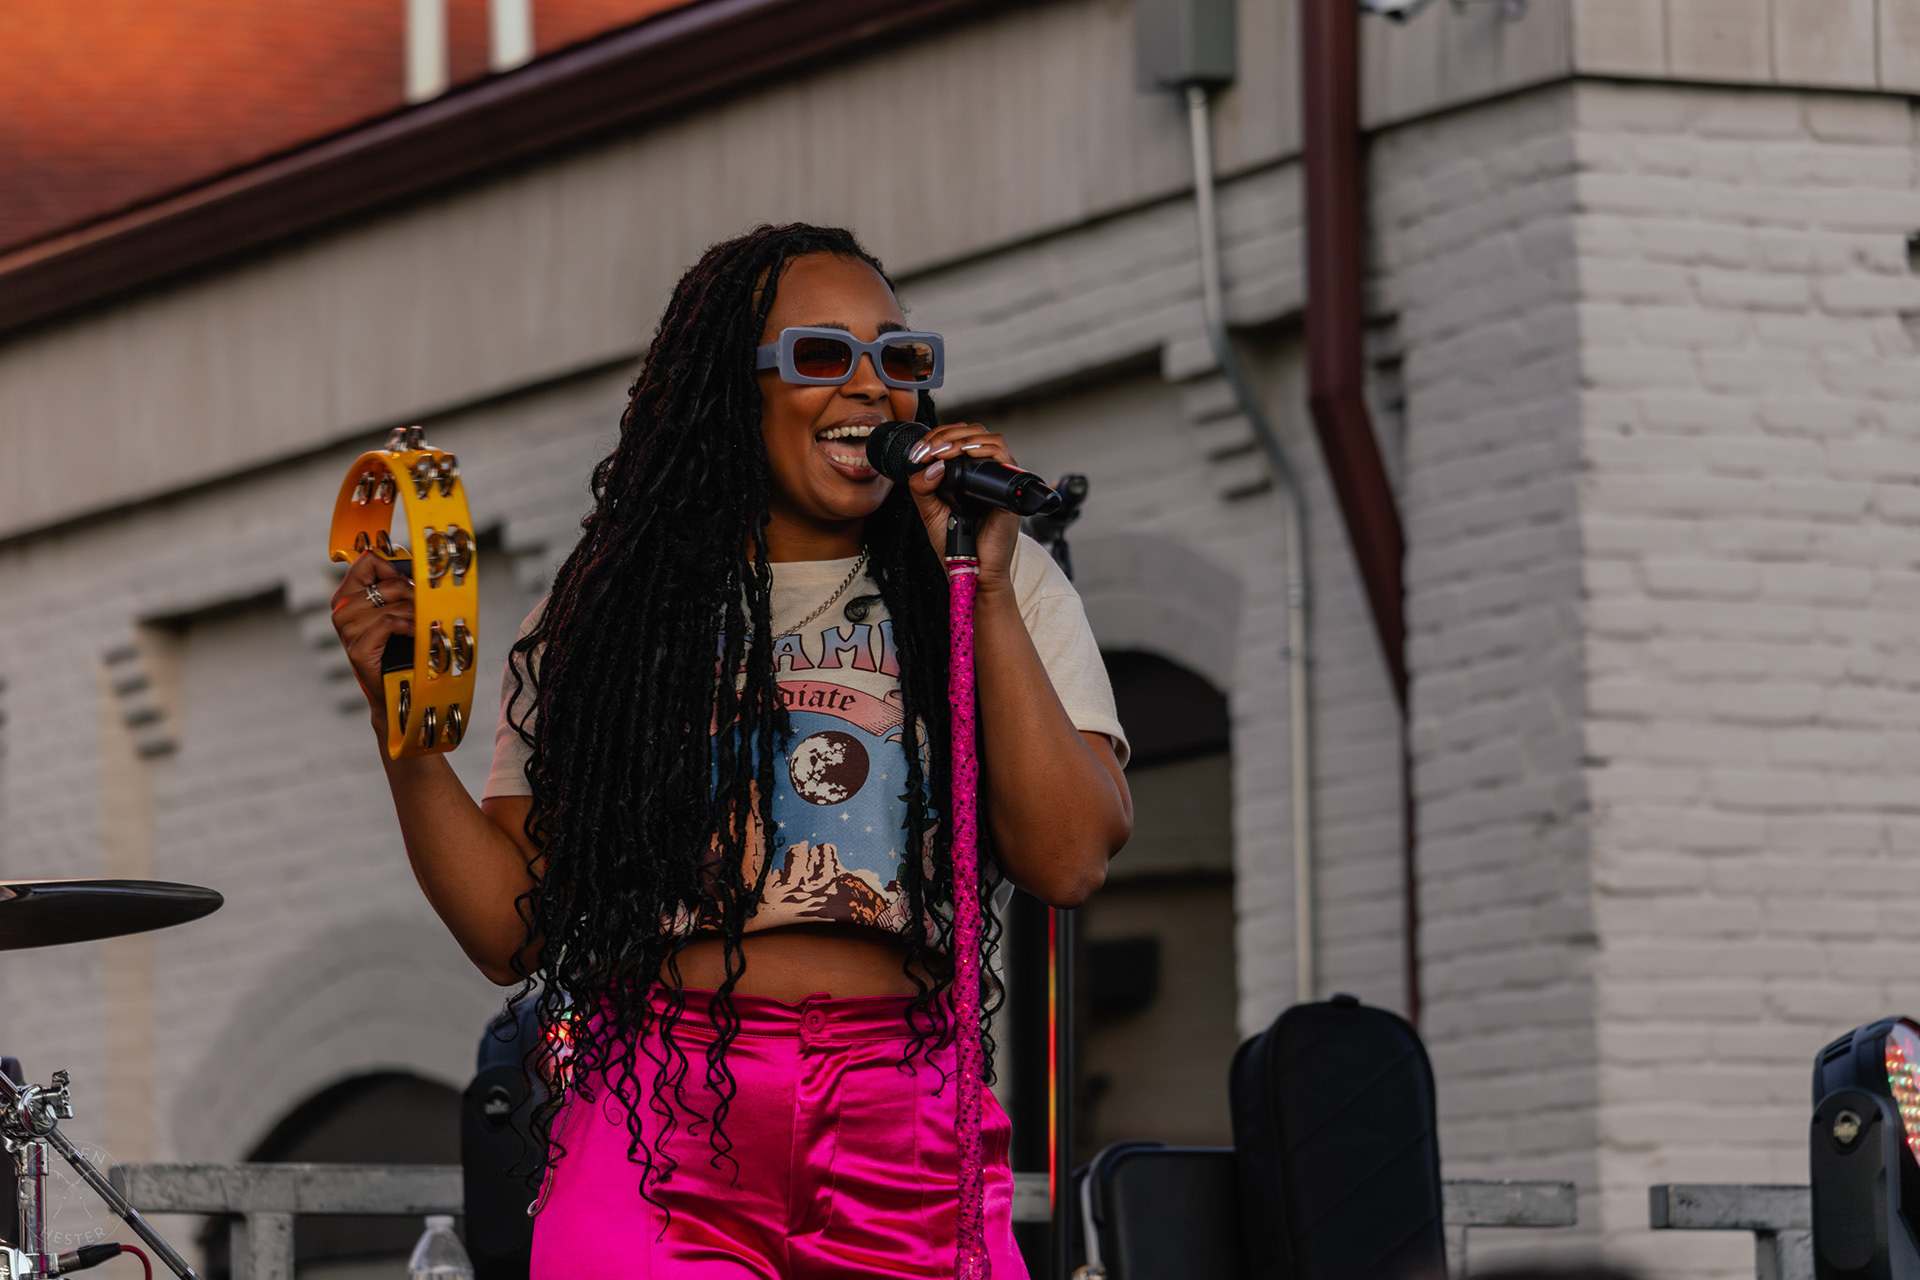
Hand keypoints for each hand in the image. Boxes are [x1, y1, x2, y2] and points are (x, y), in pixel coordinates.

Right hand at [329, 551, 414, 733]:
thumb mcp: (394, 609)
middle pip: (386, 583)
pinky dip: (408, 626)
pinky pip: (389, 623)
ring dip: (413, 614)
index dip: (393, 567)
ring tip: (419, 625)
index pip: (366, 560)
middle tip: (422, 609)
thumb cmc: (399, 645)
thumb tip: (415, 562)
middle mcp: (341, 610)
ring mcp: (346, 631)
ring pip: (391, 605)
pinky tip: (413, 634)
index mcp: (346, 595)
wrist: (396, 687)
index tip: (408, 582)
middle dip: (412, 595)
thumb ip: (396, 585)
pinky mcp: (357, 649)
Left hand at [906, 423, 1022, 592]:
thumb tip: (930, 465)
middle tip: (928, 449)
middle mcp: (987, 474)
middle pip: (974, 432)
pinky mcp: (1010, 491)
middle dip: (946, 434)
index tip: (920, 450)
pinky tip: (966, 453)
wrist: (974, 572)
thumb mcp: (930, 512)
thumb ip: (923, 488)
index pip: (959, 438)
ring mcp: (1001, 481)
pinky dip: (985, 449)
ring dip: (963, 438)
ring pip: (990, 439)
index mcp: (969, 475)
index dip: (938, 436)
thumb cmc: (956, 546)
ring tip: (943, 450)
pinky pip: (1005, 459)